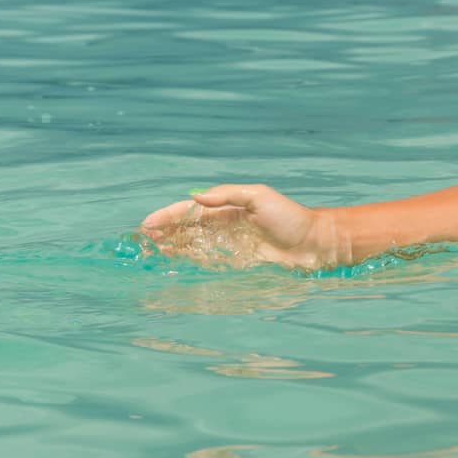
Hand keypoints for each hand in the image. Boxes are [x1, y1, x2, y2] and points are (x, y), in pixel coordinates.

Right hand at [139, 184, 339, 269]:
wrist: (315, 244)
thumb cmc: (291, 217)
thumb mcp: (260, 197)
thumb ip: (228, 195)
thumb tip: (197, 197)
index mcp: (231, 206)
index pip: (193, 210)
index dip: (169, 216)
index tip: (148, 225)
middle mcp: (228, 224)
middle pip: (189, 227)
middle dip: (166, 232)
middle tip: (143, 241)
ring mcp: (232, 243)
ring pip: (195, 244)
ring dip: (173, 246)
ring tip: (152, 251)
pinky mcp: (239, 261)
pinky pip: (209, 260)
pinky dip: (191, 260)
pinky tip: (175, 262)